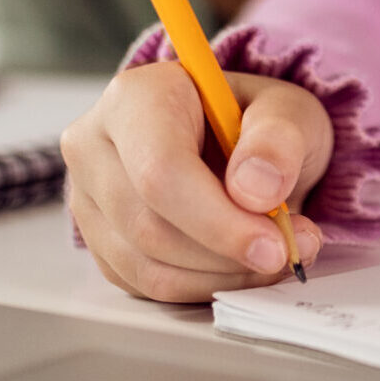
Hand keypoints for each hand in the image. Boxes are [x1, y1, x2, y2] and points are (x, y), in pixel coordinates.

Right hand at [62, 62, 331, 302]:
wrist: (246, 143)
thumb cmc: (260, 120)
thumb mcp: (289, 110)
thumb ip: (279, 139)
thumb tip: (257, 189)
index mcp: (137, 96)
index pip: (160, 171)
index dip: (217, 219)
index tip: (273, 245)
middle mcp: (96, 144)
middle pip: (148, 224)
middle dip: (225, 251)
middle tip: (285, 253)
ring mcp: (90, 197)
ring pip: (145, 263)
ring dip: (218, 274)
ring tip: (274, 256)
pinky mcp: (100, 241)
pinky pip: (145, 284)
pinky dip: (201, 285)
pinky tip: (241, 264)